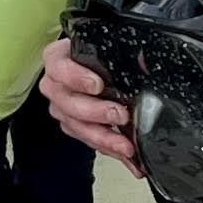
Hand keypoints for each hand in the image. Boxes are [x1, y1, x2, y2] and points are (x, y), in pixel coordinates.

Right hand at [43, 35, 141, 172]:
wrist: (105, 66)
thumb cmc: (104, 55)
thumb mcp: (114, 46)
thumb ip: (127, 52)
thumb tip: (145, 61)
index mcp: (59, 58)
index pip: (58, 67)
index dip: (75, 77)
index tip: (97, 85)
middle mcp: (56, 85)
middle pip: (66, 102)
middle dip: (95, 112)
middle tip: (119, 115)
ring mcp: (64, 108)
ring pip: (76, 126)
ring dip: (104, 138)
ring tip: (126, 145)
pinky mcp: (76, 126)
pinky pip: (89, 141)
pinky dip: (110, 149)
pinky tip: (127, 156)